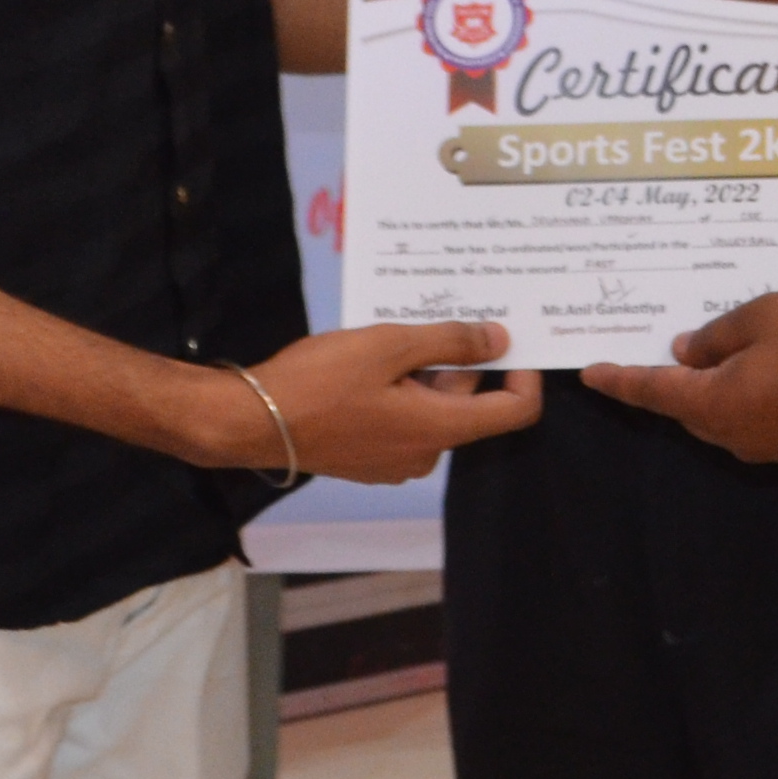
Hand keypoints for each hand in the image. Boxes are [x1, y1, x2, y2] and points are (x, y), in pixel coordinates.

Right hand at [238, 322, 539, 481]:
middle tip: (440, 316)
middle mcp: (425, 455)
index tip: (513, 340)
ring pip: (433, 410)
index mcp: (440, 430)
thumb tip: (501, 340)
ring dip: (427, 373)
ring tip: (398, 332)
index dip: (527, 375)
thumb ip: (450, 342)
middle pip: (469, 406)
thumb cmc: (320, 381)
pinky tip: (372, 362)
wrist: (251, 422)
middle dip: (462, 363)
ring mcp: (394, 462)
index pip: (515, 412)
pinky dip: (402, 391)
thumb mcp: (389, 346)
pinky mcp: (367, 460)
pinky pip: (403, 421)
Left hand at [584, 291, 777, 464]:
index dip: (619, 380)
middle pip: (687, 408)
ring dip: (715, 389)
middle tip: (676, 347)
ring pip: (722, 416)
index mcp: (712, 403)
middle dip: (676, 381)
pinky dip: (747, 398)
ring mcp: (766, 446)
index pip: (652, 390)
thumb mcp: (759, 318)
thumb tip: (686, 352)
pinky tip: (764, 372)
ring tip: (725, 353)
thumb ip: (715, 336)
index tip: (589, 373)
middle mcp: (732, 434)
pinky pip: (754, 420)